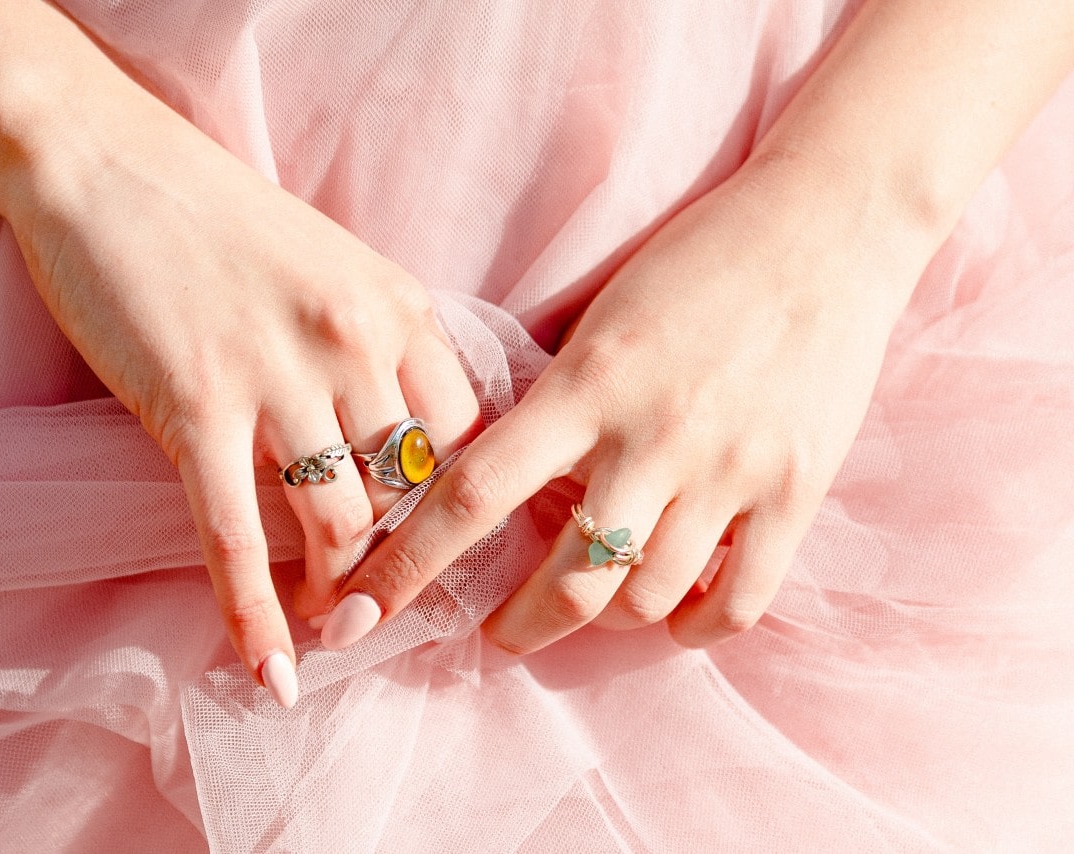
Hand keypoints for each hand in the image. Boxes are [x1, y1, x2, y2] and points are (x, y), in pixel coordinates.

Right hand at [2, 99, 478, 702]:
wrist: (106, 164)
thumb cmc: (222, 221)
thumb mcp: (337, 267)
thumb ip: (382, 346)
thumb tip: (404, 444)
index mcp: (401, 309)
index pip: (464, 439)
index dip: (457, 508)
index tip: (441, 551)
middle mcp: (356, 343)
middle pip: (406, 493)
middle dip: (400, 562)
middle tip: (380, 605)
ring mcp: (277, 376)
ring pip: (337, 521)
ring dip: (338, 590)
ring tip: (328, 623)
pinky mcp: (195, 406)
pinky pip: (236, 535)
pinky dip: (255, 615)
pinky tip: (270, 672)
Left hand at [319, 153, 933, 653]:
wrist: (827, 228)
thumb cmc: (700, 259)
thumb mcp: (600, 313)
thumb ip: (550, 390)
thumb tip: (494, 459)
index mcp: (585, 386)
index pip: (472, 496)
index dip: (406, 567)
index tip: (361, 614)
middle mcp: (652, 439)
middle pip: (566, 581)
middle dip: (517, 627)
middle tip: (500, 631)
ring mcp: (729, 472)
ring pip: (647, 599)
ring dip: (607, 617)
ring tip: (595, 599)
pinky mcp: (796, 492)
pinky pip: (739, 603)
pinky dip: (696, 626)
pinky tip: (675, 609)